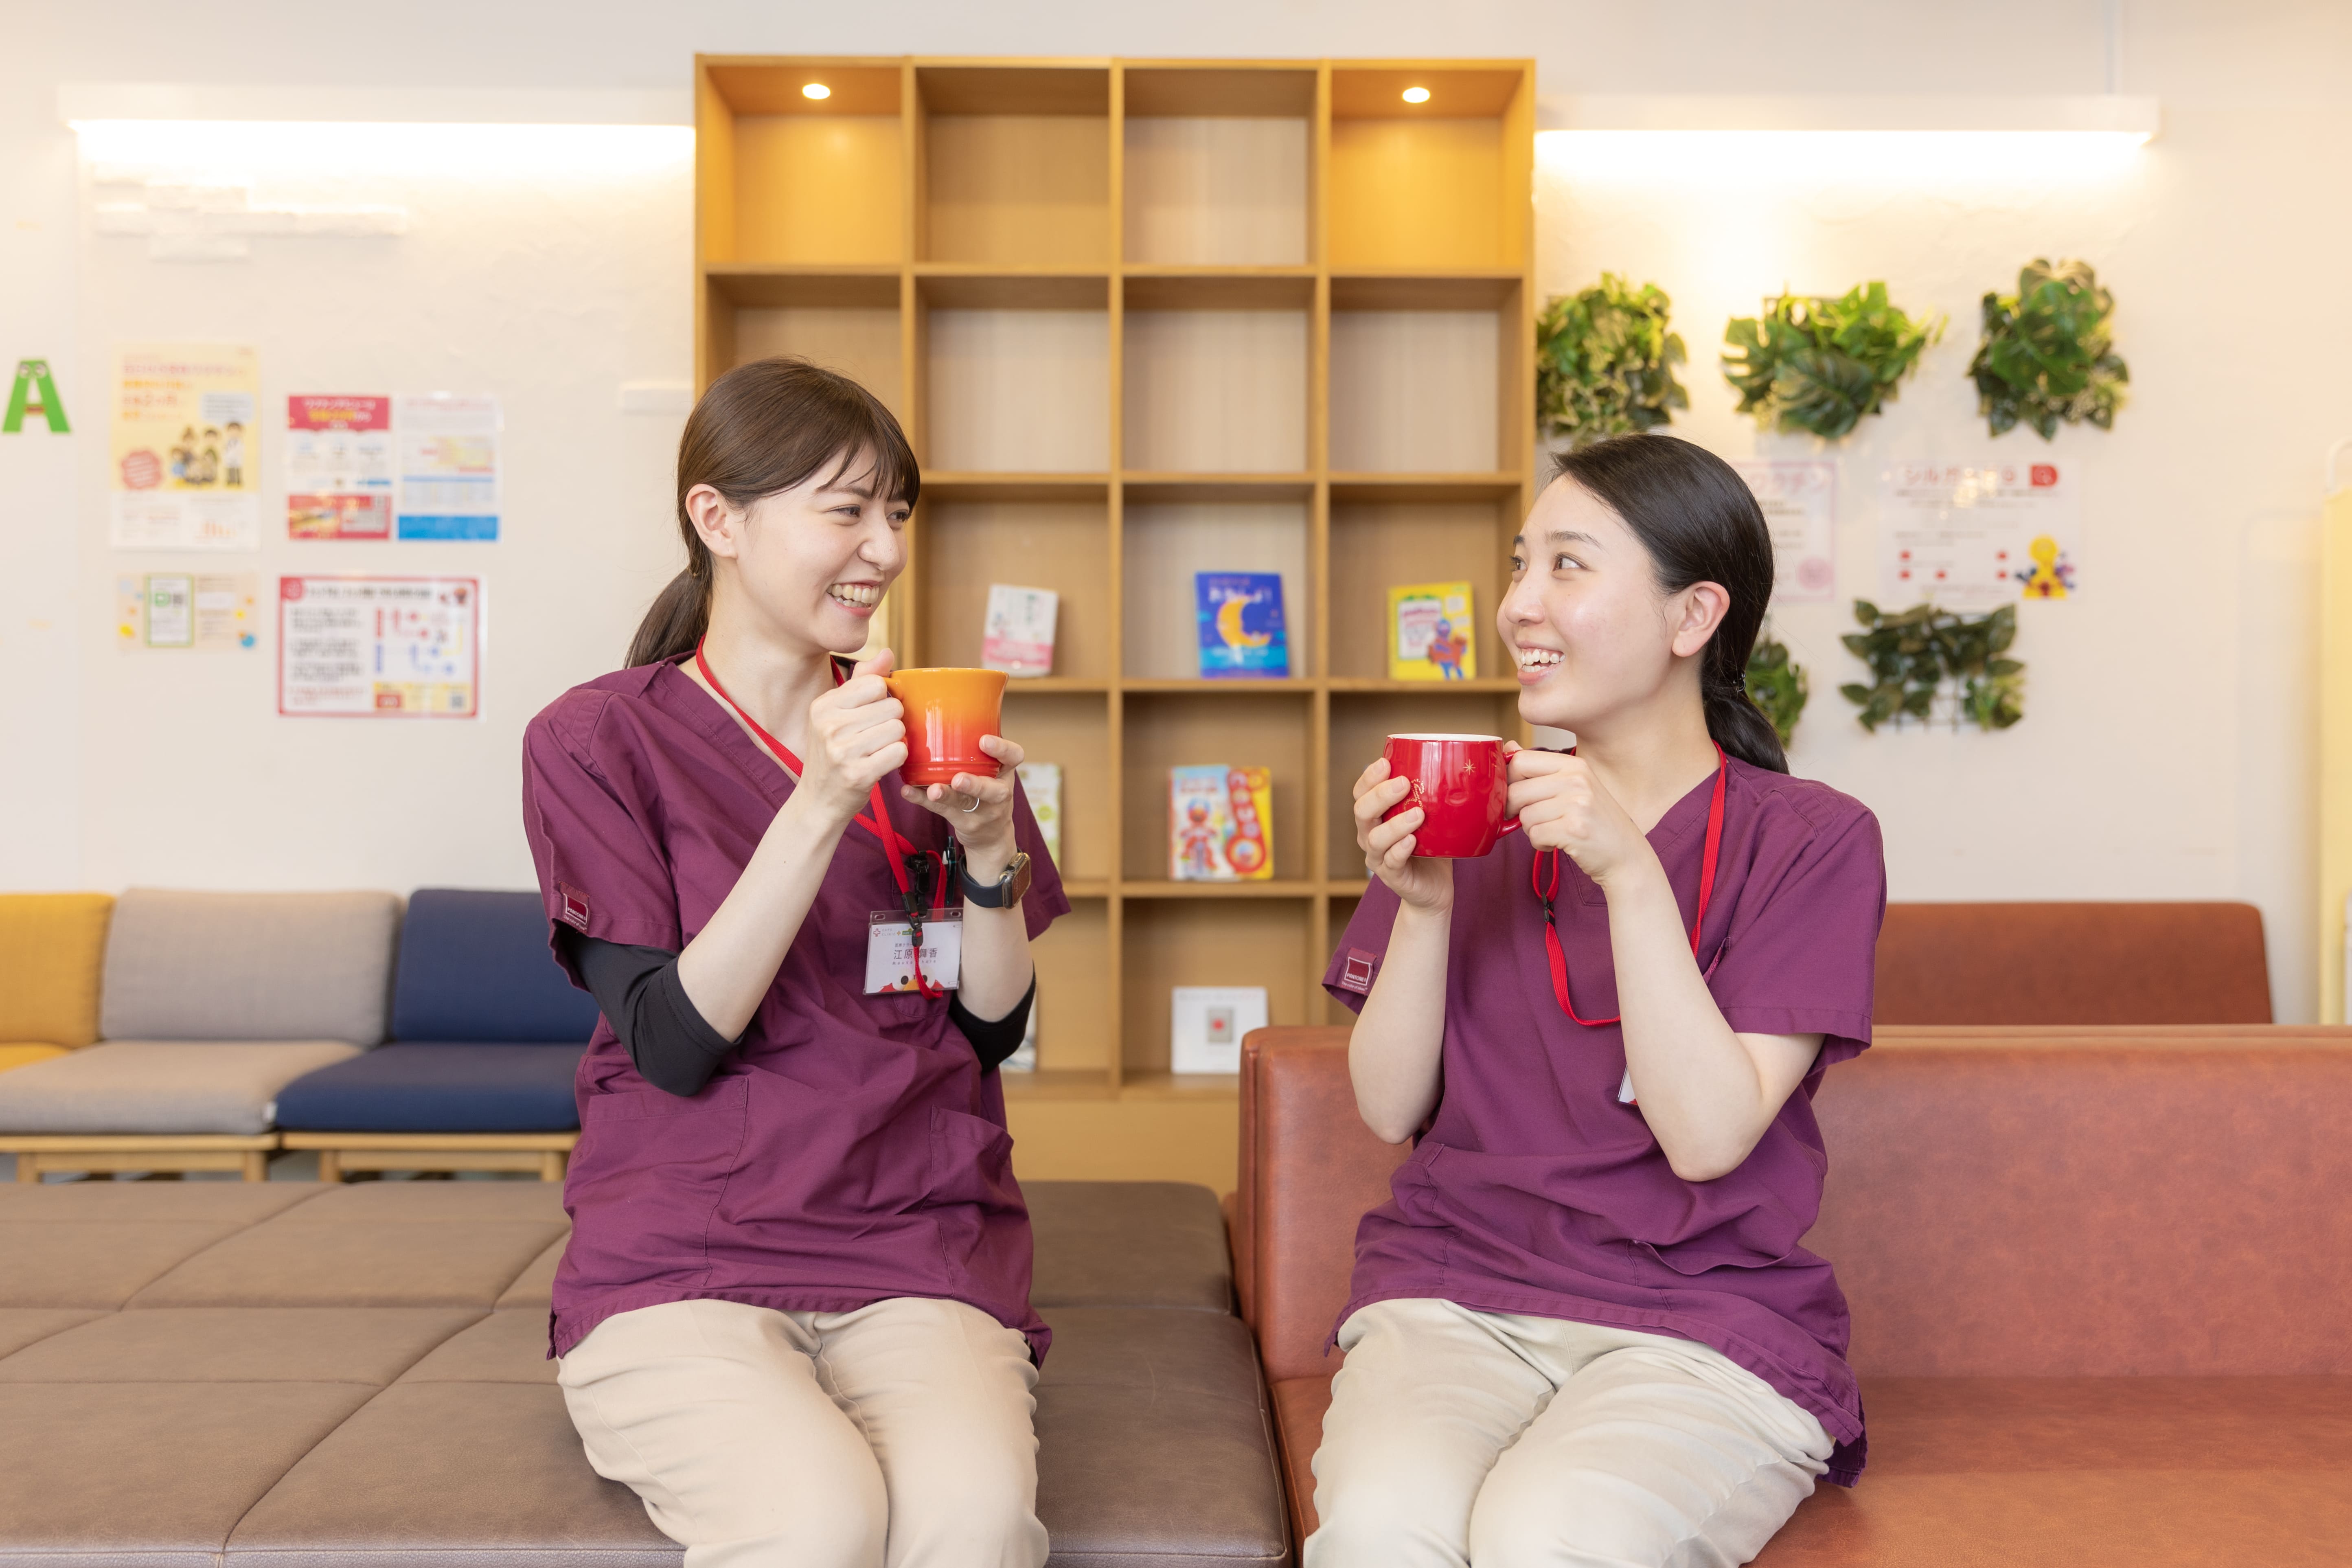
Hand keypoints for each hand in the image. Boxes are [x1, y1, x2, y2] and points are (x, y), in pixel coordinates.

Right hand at [796, 650, 907, 828]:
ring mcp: (842, 750)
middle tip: (875, 738)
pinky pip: (899, 752)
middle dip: (892, 722)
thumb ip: (862, 682)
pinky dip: (897, 758)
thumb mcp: (837, 715)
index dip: (883, 699)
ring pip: (898, 728)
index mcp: (823, 705)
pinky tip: (881, 764)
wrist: (817, 802)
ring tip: (877, 751)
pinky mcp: (858, 774)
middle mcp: (829, 725)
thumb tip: (888, 653)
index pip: (876, 684)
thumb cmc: (833, 754)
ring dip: (895, 741)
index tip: (872, 715)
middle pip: (892, 706)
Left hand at [903, 732, 1023, 877]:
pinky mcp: (964, 822)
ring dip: (946, 796)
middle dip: (975, 784)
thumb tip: (939, 709)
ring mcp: (983, 811)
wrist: (991, 834)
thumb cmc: (986, 789)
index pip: (1014, 757)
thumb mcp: (992, 769)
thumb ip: (975, 748)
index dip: (1002, 749)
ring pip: (964, 803)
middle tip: (958, 779)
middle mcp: (999, 793)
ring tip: (932, 790)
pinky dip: (922, 800)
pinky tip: (908, 792)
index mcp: (1006, 771)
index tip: (984, 740)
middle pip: (993, 790)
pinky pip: (941, 811)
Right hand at [1352, 757, 1453, 912]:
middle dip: (1380, 795)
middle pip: (1361, 811)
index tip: (1385, 762)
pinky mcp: (1392, 877)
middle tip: (1404, 784)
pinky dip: (1400, 849)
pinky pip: (1391, 862)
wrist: (1434, 889)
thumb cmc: (1431, 848)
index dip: (1369, 777)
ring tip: (1418, 814)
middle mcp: (1369, 836)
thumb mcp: (1430, 818)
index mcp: (1375, 817)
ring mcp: (1378, 858)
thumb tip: (1458, 766)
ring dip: (1395, 824)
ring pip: (1375, 838)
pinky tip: (1412, 841)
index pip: (1361, 793)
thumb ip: (1433, 797)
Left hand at [1504, 743, 1653, 889]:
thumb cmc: (1596, 822)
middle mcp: (1577, 779)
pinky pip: (1535, 835)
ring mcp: (1577, 803)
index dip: (1509, 781)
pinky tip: (1559, 843)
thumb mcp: (1573, 788)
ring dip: (1532, 830)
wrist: (1626, 855)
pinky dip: (1541, 844)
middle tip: (1534, 820)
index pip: (1520, 760)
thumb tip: (1509, 747)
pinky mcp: (1575, 829)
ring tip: (1555, 831)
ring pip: (1524, 816)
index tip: (1517, 796)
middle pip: (1516, 790)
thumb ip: (1541, 770)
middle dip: (1516, 811)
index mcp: (1574, 765)